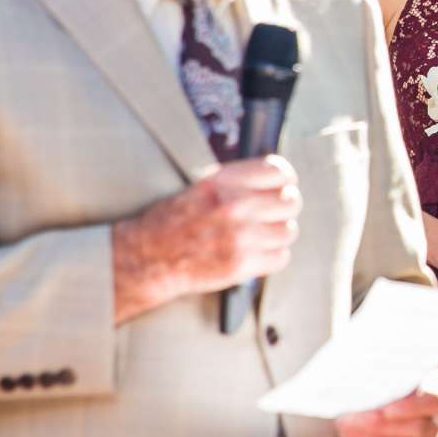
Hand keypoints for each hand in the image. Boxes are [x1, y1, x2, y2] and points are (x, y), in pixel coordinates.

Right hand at [112, 156, 300, 320]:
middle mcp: (233, 206)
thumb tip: (278, 178)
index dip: (284, 179)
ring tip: (260, 235)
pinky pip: (281, 257)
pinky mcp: (240, 265)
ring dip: (278, 234)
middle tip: (271, 214)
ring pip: (289, 231)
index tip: (282, 185)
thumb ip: (239, 181)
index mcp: (223, 181)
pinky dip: (272, 257)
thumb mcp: (202, 187)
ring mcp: (239, 237)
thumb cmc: (173, 221)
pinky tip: (256, 253)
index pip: (278, 171)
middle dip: (283, 208)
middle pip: (290, 201)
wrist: (146, 257)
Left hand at [335, 376, 437, 436]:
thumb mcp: (390, 368)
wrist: (386, 395)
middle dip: (380, 426)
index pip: (432, 403)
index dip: (410, 408)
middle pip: (417, 429)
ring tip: (345, 426)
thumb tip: (364, 375)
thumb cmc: (388, 375)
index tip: (384, 410)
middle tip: (350, 418)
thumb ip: (384, 373)